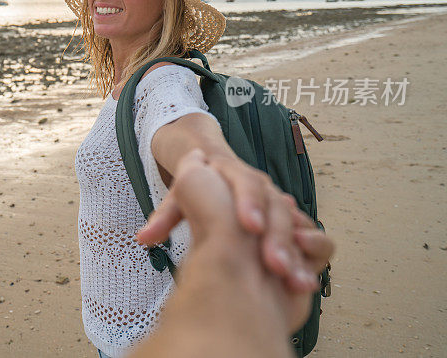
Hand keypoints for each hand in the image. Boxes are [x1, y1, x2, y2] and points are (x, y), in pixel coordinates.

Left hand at [149, 114, 316, 291]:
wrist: (225, 194)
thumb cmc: (201, 199)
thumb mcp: (179, 201)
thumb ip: (165, 217)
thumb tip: (143, 238)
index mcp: (235, 177)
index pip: (247, 183)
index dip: (251, 203)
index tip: (250, 225)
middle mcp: (264, 192)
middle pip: (278, 208)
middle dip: (277, 235)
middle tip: (273, 263)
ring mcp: (282, 214)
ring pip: (299, 226)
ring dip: (298, 251)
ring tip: (291, 278)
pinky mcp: (295, 235)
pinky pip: (317, 242)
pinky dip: (313, 258)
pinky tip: (302, 282)